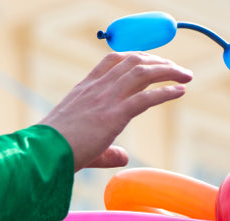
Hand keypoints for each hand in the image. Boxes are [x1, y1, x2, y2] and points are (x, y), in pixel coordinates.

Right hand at [40, 52, 192, 170]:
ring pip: (143, 73)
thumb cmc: (56, 150)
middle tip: (175, 69)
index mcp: (85, 89)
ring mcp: (106, 99)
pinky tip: (179, 92)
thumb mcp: (83, 144)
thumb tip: (124, 157)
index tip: (150, 61)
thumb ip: (108, 151)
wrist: (44, 152)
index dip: (134, 56)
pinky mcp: (114, 114)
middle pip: (133, 62)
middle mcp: (97, 88)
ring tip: (185, 76)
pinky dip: (166, 92)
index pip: (112, 61)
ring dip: (168, 71)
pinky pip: (146, 97)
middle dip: (158, 61)